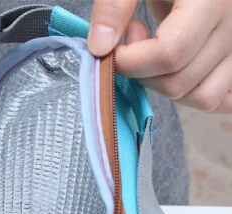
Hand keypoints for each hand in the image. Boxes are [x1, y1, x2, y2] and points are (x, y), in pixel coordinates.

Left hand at [88, 0, 231, 112]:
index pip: (170, 53)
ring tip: (154, 55)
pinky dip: (197, 94)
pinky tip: (176, 74)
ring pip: (203, 97)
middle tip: (132, 41)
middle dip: (143, 73)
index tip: (116, 43)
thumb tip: (100, 48)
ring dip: (166, 88)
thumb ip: (114, 4)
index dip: (131, 60)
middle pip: (180, 82)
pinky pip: (224, 98)